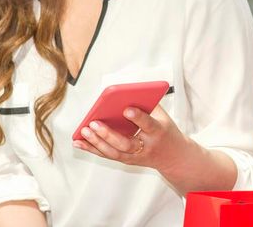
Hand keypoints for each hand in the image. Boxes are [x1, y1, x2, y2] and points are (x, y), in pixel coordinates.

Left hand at [73, 104, 188, 172]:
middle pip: (126, 143)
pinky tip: (79, 142)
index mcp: (158, 132)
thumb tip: (127, 92)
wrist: (174, 157)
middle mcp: (146, 146)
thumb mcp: (163, 116)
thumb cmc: (166, 131)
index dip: (138, 118)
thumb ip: (147, 104)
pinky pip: (108, 156)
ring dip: (97, 142)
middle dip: (109, 134)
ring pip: (114, 152)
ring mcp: (136, 156)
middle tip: (94, 123)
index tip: (126, 109)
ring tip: (84, 130)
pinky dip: (92, 149)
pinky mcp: (127, 161)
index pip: (148, 125)